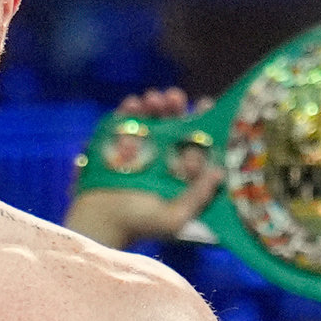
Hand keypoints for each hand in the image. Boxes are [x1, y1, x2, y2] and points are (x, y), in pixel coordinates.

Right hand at [62, 88, 220, 249]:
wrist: (101, 222)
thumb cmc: (140, 224)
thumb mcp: (175, 217)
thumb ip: (197, 197)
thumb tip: (219, 172)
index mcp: (181, 170)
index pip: (195, 141)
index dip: (202, 121)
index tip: (204, 104)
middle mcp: (162, 155)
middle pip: (173, 124)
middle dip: (175, 108)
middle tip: (174, 97)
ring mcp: (139, 146)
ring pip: (150, 119)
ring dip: (153, 105)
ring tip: (152, 98)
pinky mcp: (116, 142)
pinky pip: (123, 121)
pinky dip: (127, 110)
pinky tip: (132, 103)